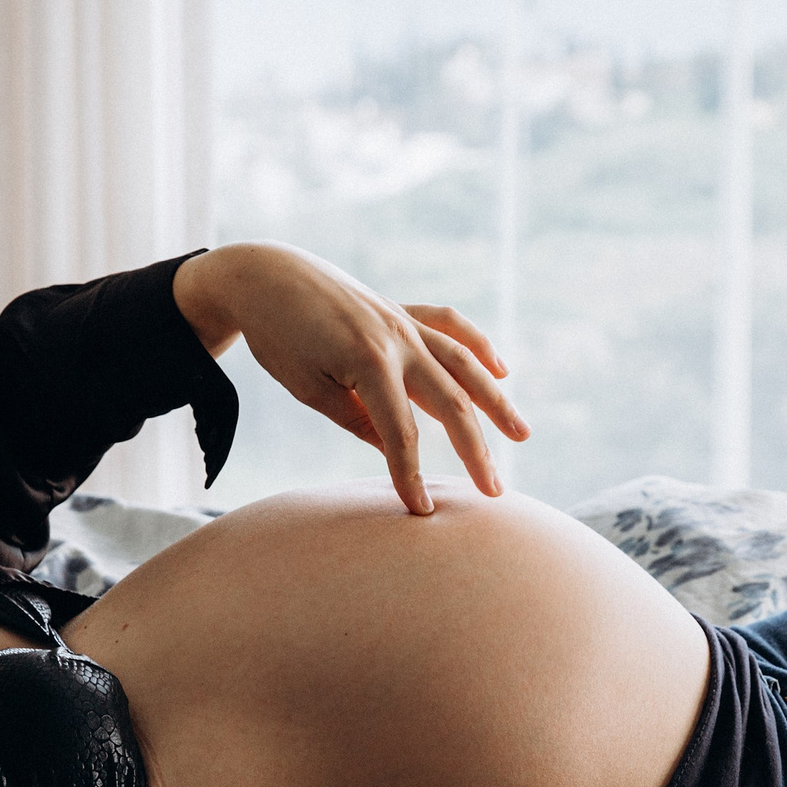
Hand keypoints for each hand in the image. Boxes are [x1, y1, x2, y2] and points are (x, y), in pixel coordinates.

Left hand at [174, 243, 528, 514]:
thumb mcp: (309, 387)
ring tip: (521, 433)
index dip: (411, 476)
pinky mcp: (401, 310)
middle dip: (474, 451)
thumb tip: (396, 449)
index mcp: (369, 363)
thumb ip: (357, 419)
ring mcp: (404, 321)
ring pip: (463, 363)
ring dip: (495, 400)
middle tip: (494, 492)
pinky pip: (449, 325)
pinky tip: (500, 369)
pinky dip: (478, 345)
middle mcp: (397, 340)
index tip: (421, 512)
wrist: (266, 274)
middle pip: (450, 402)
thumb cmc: (278, 336)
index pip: (401, 433)